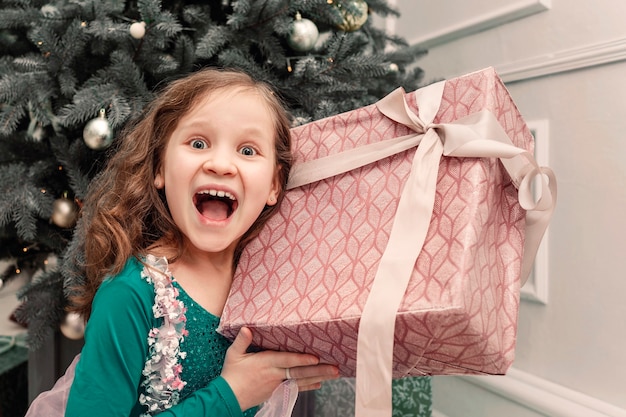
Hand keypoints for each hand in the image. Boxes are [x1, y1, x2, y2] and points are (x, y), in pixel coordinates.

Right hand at [221, 327, 338, 410]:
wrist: (229, 397)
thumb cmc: (231, 374)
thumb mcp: (234, 355)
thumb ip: (242, 340)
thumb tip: (247, 328)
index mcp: (266, 363)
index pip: (287, 361)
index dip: (301, 359)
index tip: (316, 358)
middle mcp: (275, 375)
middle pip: (300, 372)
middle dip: (319, 370)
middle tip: (335, 368)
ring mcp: (278, 385)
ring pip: (301, 381)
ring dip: (319, 377)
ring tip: (334, 374)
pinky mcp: (278, 392)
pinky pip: (296, 388)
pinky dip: (308, 386)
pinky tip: (319, 383)